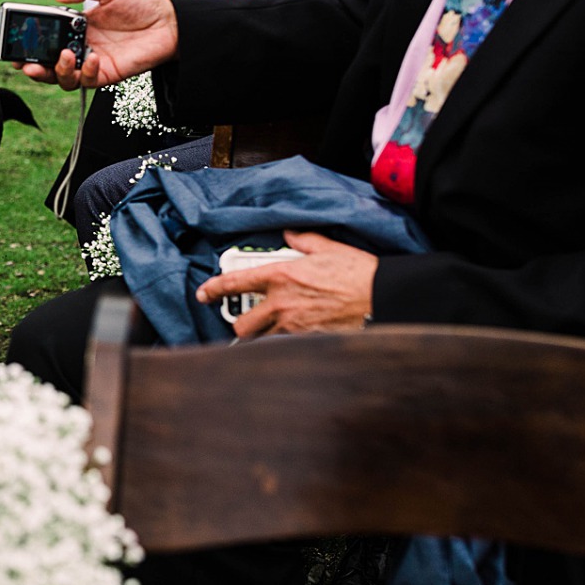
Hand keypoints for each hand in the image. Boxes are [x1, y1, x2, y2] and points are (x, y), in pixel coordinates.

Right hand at [18, 0, 176, 89]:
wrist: (170, 21)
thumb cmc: (142, 4)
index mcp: (77, 26)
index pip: (47, 37)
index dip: (30, 42)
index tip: (17, 40)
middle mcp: (81, 46)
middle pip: (49, 64)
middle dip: (33, 66)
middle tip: (24, 63)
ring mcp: (93, 62)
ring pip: (64, 78)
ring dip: (57, 71)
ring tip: (62, 56)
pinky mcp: (107, 74)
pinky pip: (88, 80)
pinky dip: (85, 71)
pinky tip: (91, 58)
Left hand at [205, 231, 376, 337]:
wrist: (380, 297)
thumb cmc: (357, 272)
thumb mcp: (327, 248)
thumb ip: (303, 241)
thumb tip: (290, 236)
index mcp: (281, 276)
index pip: (236, 282)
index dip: (214, 289)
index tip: (204, 294)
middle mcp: (281, 303)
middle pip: (242, 325)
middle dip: (242, 323)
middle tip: (250, 317)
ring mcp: (293, 326)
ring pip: (261, 340)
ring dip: (262, 336)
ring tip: (271, 329)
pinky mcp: (308, 341)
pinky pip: (285, 347)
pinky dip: (284, 345)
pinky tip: (293, 339)